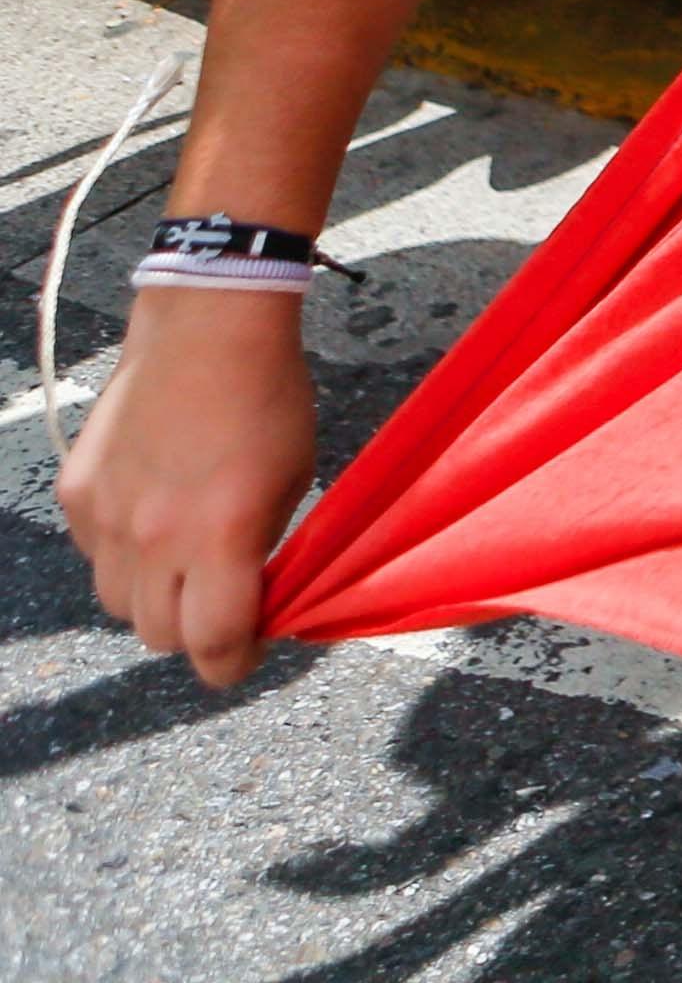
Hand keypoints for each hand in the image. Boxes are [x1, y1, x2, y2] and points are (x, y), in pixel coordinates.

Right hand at [59, 285, 319, 689]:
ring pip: (117, 604)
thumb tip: (253, 598)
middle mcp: (151, 537)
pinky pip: (93, 555)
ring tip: (185, 561)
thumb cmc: (269, 399)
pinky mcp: (77, 494)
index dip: (232, 664)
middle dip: (194, 632)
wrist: (206, 328)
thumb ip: (266, 550)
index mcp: (218, 536)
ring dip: (152, 598)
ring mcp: (105, 517)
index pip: (212, 642)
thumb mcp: (293, 481)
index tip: (247, 656)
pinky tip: (153, 518)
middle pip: (159, 635)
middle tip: (223, 605)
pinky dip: (121, 555)